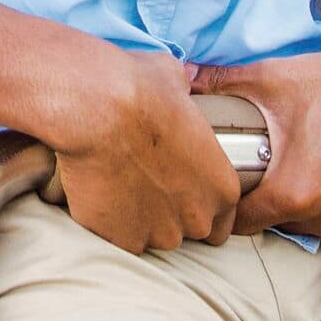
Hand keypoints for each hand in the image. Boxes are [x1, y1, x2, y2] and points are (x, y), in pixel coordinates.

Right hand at [45, 50, 240, 254]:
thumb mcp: (177, 82)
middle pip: (188, 229)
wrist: (97, 107)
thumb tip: (175, 87)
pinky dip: (108, 219)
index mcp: (222, 186)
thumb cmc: (141, 89)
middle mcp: (196, 217)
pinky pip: (117, 236)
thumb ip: (184, 98)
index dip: (202, 201)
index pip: (224, 219)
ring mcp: (157, 233)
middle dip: (171, 211)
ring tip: (117, 180)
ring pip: (151, 235)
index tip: (182, 184)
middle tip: (146, 177)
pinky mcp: (119, 238)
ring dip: (138, 215)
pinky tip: (97, 188)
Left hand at [190, 46, 320, 246]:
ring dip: (318, 205)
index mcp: (293, 193)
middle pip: (283, 222)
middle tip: (283, 162)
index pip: (242, 220)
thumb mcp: (276, 78)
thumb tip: (181, 78)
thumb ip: (222, 83)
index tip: (237, 182)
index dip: (233, 200)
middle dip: (278, 198)